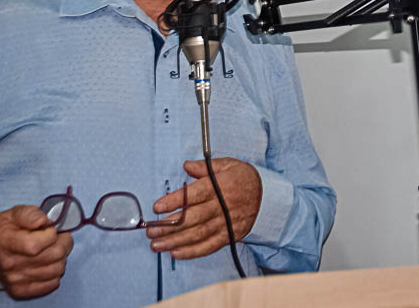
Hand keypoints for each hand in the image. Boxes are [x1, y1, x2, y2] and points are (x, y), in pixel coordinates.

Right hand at [0, 205, 73, 299]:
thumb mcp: (13, 214)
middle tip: (60, 237)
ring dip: (62, 257)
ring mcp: (15, 280)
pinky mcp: (22, 291)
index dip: (50, 235)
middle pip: (53, 256)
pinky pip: (53, 284)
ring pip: (57, 270)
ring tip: (55, 249)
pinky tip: (49, 263)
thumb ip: (29, 214)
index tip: (50, 229)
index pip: (35, 245)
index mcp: (5, 242)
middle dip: (63, 242)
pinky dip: (56, 272)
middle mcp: (9, 264)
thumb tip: (44, 221)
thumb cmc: (6, 231)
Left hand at [146, 158, 261, 259]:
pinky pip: (209, 246)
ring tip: (157, 245)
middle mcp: (221, 206)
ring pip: (197, 235)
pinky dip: (192, 252)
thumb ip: (205, 167)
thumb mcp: (227, 165)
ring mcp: (225, 223)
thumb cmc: (244, 178)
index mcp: (219, 187)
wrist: (268, 196)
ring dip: (175, 241)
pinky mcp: (229, 236)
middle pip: (192, 218)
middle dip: (168, 226)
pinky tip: (176, 253)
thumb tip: (186, 166)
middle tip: (150, 231)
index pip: (193, 195)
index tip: (157, 206)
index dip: (174, 201)